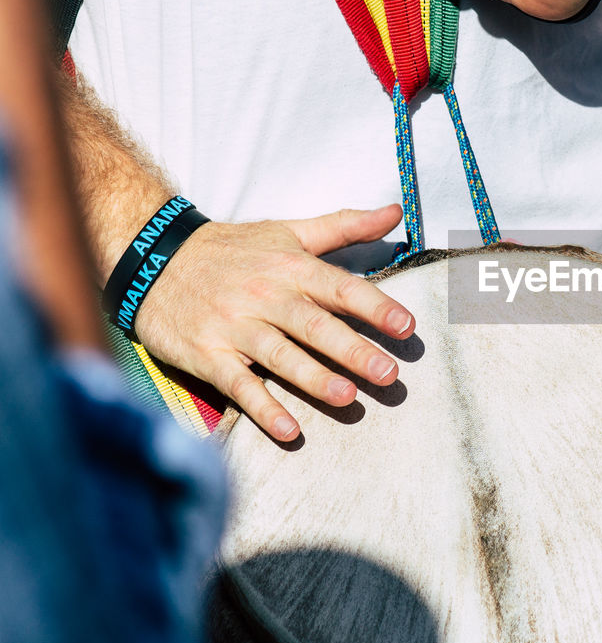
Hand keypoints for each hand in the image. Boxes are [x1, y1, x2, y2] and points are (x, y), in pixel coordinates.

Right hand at [133, 204, 415, 441]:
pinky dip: (263, 408)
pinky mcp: (208, 355)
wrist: (153, 260)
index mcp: (291, 268)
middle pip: (315, 326)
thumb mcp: (288, 231)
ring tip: (347, 398)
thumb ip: (345, 225)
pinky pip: (238, 385)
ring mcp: (236, 328)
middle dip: (353, 350)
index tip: (407, 326)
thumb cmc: (233, 250)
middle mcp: (266, 297)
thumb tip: (396, 211)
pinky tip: (289, 430)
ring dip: (314, 379)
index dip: (375, 306)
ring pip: (280, 356)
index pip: (340, 287)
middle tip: (389, 374)